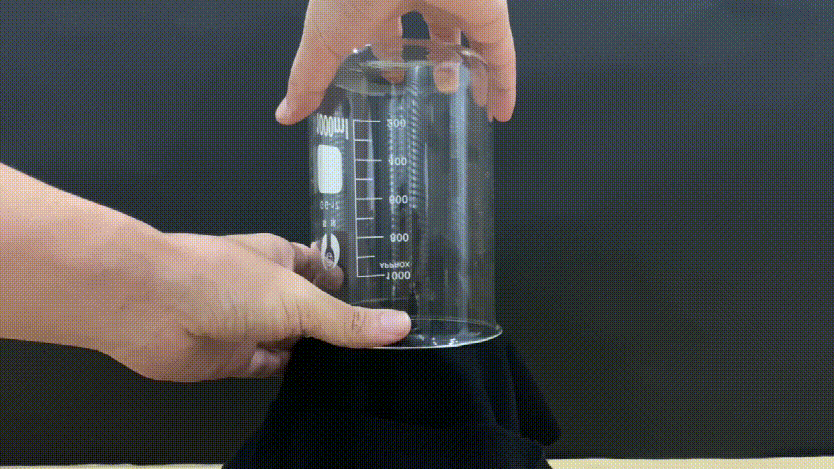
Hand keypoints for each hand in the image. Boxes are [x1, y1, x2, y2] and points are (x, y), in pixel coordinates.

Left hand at [101, 232, 409, 381]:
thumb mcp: (296, 298)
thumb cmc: (223, 281)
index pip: (323, 269)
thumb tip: (400, 327)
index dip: (351, 282)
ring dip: (317, 353)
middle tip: (386, 344)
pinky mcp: (234, 359)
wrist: (150, 306)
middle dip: (339, 323)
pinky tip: (322, 385)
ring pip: (293, 340)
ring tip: (366, 369)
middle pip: (310, 309)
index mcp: (281, 259)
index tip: (387, 300)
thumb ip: (345, 320)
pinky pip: (272, 367)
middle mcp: (266, 290)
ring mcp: (249, 325)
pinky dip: (293, 374)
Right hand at [276, 0, 515, 123]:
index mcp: (382, 0)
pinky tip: (501, 111)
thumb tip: (286, 113)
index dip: (391, 56)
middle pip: (433, 34)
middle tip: (435, 92)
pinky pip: (501, 55)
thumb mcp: (325, 40)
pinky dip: (504, 84)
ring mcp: (458, 4)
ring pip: (470, 43)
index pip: (390, 29)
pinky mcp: (488, 14)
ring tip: (472, 105)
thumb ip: (309, 78)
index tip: (392, 78)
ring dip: (472, 74)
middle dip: (433, 64)